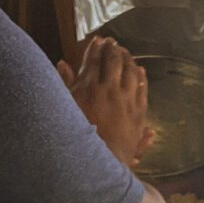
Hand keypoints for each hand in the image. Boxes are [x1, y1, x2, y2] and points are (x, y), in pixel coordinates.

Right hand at [63, 35, 151, 169]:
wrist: (99, 162)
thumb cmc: (78, 136)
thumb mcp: (66, 108)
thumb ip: (64, 83)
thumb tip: (61, 63)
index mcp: (88, 87)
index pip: (94, 60)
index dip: (96, 48)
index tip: (98, 41)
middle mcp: (108, 89)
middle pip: (113, 60)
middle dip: (113, 49)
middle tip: (112, 43)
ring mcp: (126, 99)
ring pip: (130, 70)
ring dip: (128, 58)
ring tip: (125, 53)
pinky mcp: (138, 110)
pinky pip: (142, 87)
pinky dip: (140, 76)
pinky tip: (139, 71)